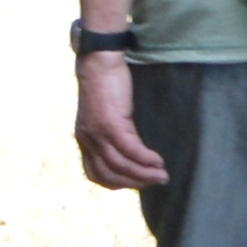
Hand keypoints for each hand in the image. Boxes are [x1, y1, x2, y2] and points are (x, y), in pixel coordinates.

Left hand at [72, 65, 166, 191]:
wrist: (98, 64)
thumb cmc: (104, 87)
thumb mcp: (101, 117)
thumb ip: (108, 136)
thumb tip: (129, 154)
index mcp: (84, 140)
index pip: (95, 174)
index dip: (117, 183)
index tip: (136, 183)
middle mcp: (87, 140)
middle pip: (109, 175)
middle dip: (135, 183)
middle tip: (156, 181)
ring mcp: (97, 133)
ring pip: (121, 166)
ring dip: (144, 174)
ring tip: (162, 175)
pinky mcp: (110, 123)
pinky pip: (130, 150)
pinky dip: (146, 159)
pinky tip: (158, 160)